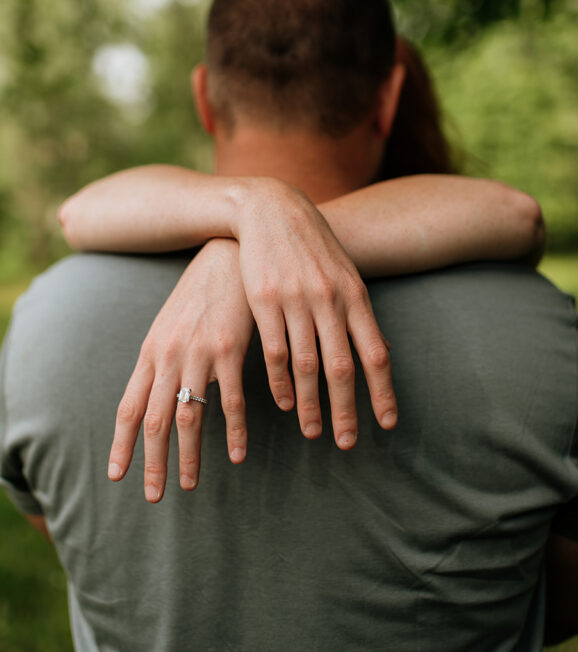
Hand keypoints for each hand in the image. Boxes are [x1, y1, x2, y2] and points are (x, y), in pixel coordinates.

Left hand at [108, 239, 252, 501]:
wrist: (228, 253)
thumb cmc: (202, 291)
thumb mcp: (171, 323)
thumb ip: (163, 357)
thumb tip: (158, 390)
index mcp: (151, 352)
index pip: (128, 406)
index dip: (121, 443)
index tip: (116, 474)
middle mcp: (167, 356)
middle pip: (153, 421)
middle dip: (151, 463)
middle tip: (153, 497)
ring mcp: (197, 353)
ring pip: (187, 417)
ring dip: (187, 457)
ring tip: (188, 486)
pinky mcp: (229, 348)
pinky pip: (229, 401)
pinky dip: (232, 432)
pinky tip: (237, 454)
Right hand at [234, 179, 395, 447]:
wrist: (271, 209)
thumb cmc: (312, 246)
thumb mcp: (344, 274)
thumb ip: (359, 313)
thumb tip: (381, 354)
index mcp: (354, 295)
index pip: (375, 354)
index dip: (382, 391)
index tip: (386, 424)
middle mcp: (329, 300)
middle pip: (342, 367)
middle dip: (345, 410)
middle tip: (346, 442)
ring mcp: (296, 300)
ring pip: (307, 364)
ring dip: (311, 403)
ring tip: (312, 431)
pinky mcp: (264, 300)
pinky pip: (274, 350)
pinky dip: (280, 382)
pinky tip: (285, 402)